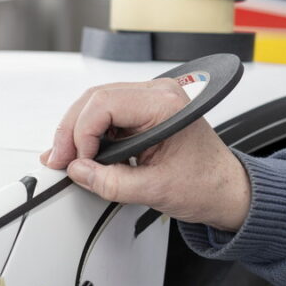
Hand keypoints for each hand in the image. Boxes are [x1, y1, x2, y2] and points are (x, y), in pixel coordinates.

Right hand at [41, 79, 251, 230]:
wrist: (226, 190)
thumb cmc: (206, 184)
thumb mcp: (155, 190)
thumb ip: (111, 182)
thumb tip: (78, 171)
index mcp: (166, 104)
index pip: (104, 103)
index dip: (81, 133)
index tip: (78, 162)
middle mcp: (158, 94)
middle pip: (95, 99)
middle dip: (72, 131)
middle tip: (60, 160)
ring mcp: (151, 101)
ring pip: (96, 105)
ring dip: (78, 132)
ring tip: (69, 160)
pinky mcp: (144, 114)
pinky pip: (107, 116)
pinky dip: (90, 134)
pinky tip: (83, 154)